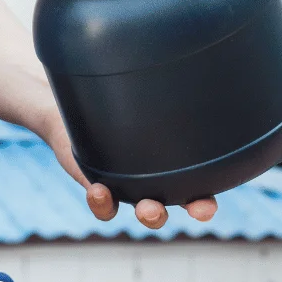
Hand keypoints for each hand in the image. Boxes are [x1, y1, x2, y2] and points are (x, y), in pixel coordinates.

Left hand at [39, 111, 217, 229]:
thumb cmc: (122, 105)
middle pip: (171, 208)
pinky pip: (105, 208)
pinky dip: (102, 203)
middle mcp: (153, 185)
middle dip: (182, 210)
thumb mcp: (144, 102)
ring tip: (147, 208)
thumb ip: (162, 95)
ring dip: (149, 215)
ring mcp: (127, 189)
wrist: (76, 115)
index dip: (203, 206)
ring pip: (143, 212)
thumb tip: (185, 67)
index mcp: (171, 170)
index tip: (205, 207)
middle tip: (177, 210)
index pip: (196, 194)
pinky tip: (98, 191)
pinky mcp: (100, 190)